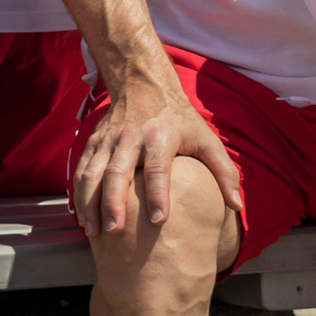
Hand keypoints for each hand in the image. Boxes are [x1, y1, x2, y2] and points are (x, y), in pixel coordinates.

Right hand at [71, 72, 240, 242]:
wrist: (143, 83)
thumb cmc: (179, 118)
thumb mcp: (207, 138)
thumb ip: (224, 172)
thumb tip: (237, 205)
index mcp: (160, 136)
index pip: (157, 168)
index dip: (157, 194)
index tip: (159, 220)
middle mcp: (130, 137)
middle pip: (117, 173)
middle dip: (114, 203)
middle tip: (115, 231)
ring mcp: (108, 140)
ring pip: (92, 173)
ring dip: (90, 203)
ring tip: (94, 232)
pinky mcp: (94, 142)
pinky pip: (81, 170)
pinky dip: (78, 195)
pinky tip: (82, 218)